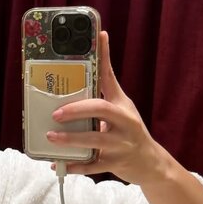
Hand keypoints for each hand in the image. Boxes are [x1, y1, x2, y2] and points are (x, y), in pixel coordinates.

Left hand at [46, 32, 165, 184]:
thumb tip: (89, 61)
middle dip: (76, 109)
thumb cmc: (129, 131)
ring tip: (51, 137)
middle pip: (100, 109)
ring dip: (70, 139)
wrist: (151, 163)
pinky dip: (74, 165)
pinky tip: (59, 164)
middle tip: (56, 113)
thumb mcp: (122, 108)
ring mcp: (121, 144)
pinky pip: (92, 165)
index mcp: (121, 105)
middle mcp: (125, 122)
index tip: (97, 37)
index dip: (103, 56)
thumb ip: (104, 89)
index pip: (110, 76)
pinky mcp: (116, 164)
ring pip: (94, 140)